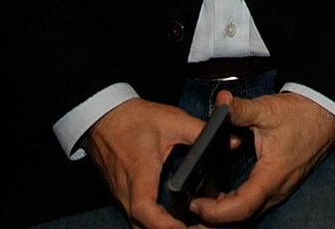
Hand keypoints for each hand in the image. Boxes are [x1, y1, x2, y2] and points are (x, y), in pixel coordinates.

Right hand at [84, 98, 204, 228]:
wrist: (103, 117)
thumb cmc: (134, 118)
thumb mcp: (171, 119)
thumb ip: (200, 131)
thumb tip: (230, 142)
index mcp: (139, 170)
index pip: (144, 207)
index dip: (162, 224)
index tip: (182, 228)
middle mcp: (127, 190)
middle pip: (142, 226)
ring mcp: (122, 196)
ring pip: (138, 226)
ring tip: (193, 228)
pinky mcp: (123, 197)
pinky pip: (137, 220)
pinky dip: (156, 226)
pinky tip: (177, 224)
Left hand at [187, 91, 334, 224]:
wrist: (326, 115)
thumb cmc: (301, 114)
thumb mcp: (268, 109)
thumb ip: (241, 109)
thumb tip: (220, 101)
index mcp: (272, 176)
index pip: (242, 206)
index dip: (216, 211)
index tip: (196, 204)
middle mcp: (276, 190)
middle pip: (242, 219)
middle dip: (215, 221)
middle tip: (190, 212)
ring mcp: (278, 191)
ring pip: (248, 216)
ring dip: (225, 216)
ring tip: (200, 208)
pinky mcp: (278, 187)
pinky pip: (254, 206)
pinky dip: (235, 208)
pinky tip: (219, 199)